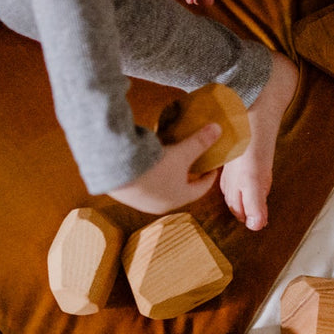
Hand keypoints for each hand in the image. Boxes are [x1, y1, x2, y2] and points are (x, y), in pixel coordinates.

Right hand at [107, 122, 221, 214]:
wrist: (114, 170)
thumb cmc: (155, 166)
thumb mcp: (181, 153)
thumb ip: (200, 142)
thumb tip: (219, 129)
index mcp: (177, 198)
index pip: (200, 189)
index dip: (209, 176)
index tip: (213, 165)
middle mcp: (159, 204)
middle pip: (180, 189)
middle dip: (187, 175)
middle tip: (193, 160)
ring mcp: (140, 200)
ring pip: (160, 186)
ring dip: (167, 174)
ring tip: (169, 158)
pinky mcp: (125, 193)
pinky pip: (144, 182)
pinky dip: (150, 172)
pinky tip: (147, 160)